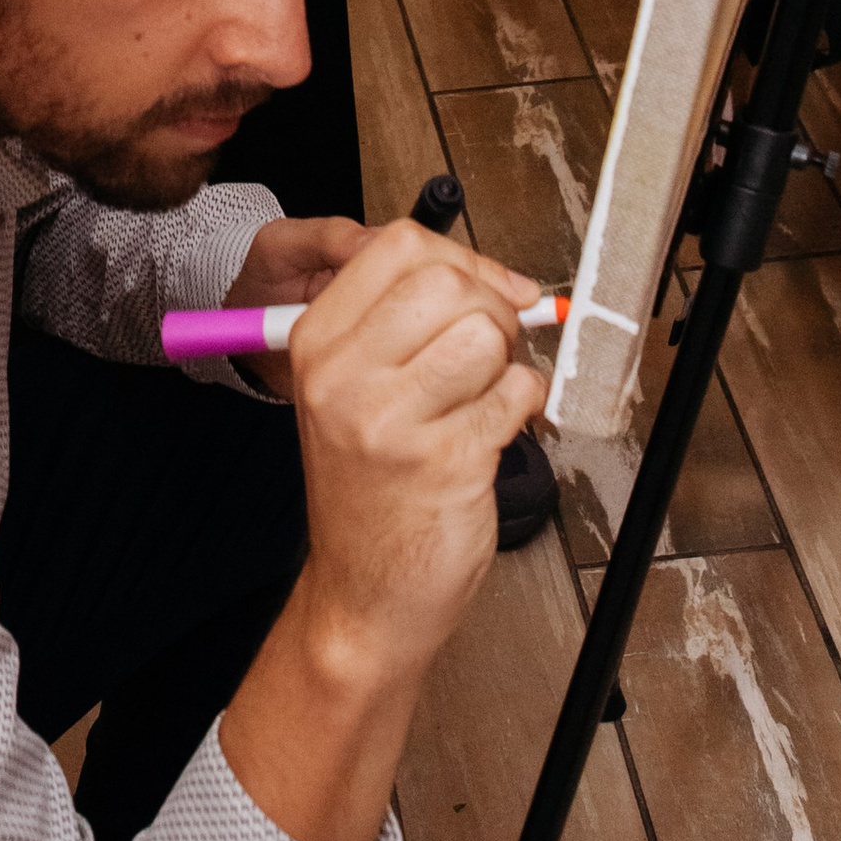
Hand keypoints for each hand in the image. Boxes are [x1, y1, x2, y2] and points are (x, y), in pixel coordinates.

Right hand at [216, 220, 547, 840]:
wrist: (364, 595)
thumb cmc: (371, 487)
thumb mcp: (353, 388)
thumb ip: (401, 320)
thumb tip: (491, 272)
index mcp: (317, 343)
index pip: (396, 245)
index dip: (458, 258)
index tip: (483, 289)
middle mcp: (345, 376)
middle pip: (447, 280)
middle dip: (489, 308)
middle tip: (489, 351)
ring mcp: (392, 421)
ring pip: (486, 332)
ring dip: (507, 360)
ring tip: (486, 395)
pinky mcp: (446, 462)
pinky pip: (516, 393)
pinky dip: (522, 404)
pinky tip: (494, 430)